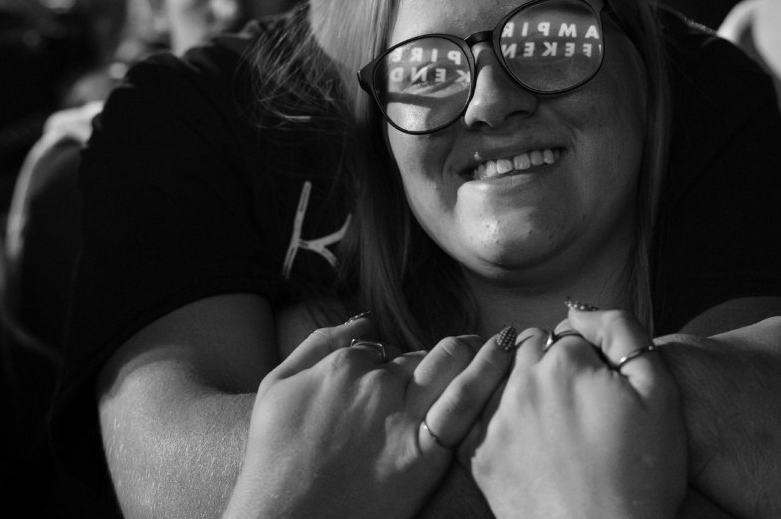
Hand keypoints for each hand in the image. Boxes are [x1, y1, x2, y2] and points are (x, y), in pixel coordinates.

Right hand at [224, 316, 513, 518]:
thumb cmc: (272, 459)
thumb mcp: (277, 385)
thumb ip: (319, 343)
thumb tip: (362, 321)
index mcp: (345, 362)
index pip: (384, 350)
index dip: (392, 365)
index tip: (401, 380)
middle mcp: (378, 380)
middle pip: (420, 356)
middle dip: (440, 355)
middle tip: (464, 356)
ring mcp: (403, 414)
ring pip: (447, 363)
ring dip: (473, 349)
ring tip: (504, 343)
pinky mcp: (424, 452)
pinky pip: (464, 402)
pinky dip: (489, 370)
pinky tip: (507, 351)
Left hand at [462, 309, 685, 518]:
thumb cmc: (642, 475)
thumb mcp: (658, 392)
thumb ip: (622, 330)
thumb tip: (579, 310)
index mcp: (563, 361)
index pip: (569, 336)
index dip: (590, 363)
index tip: (602, 395)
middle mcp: (520, 381)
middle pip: (531, 349)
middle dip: (552, 368)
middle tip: (579, 410)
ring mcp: (493, 418)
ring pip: (503, 377)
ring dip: (522, 389)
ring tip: (554, 427)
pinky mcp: (476, 454)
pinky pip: (479, 414)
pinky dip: (497, 419)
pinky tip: (526, 443)